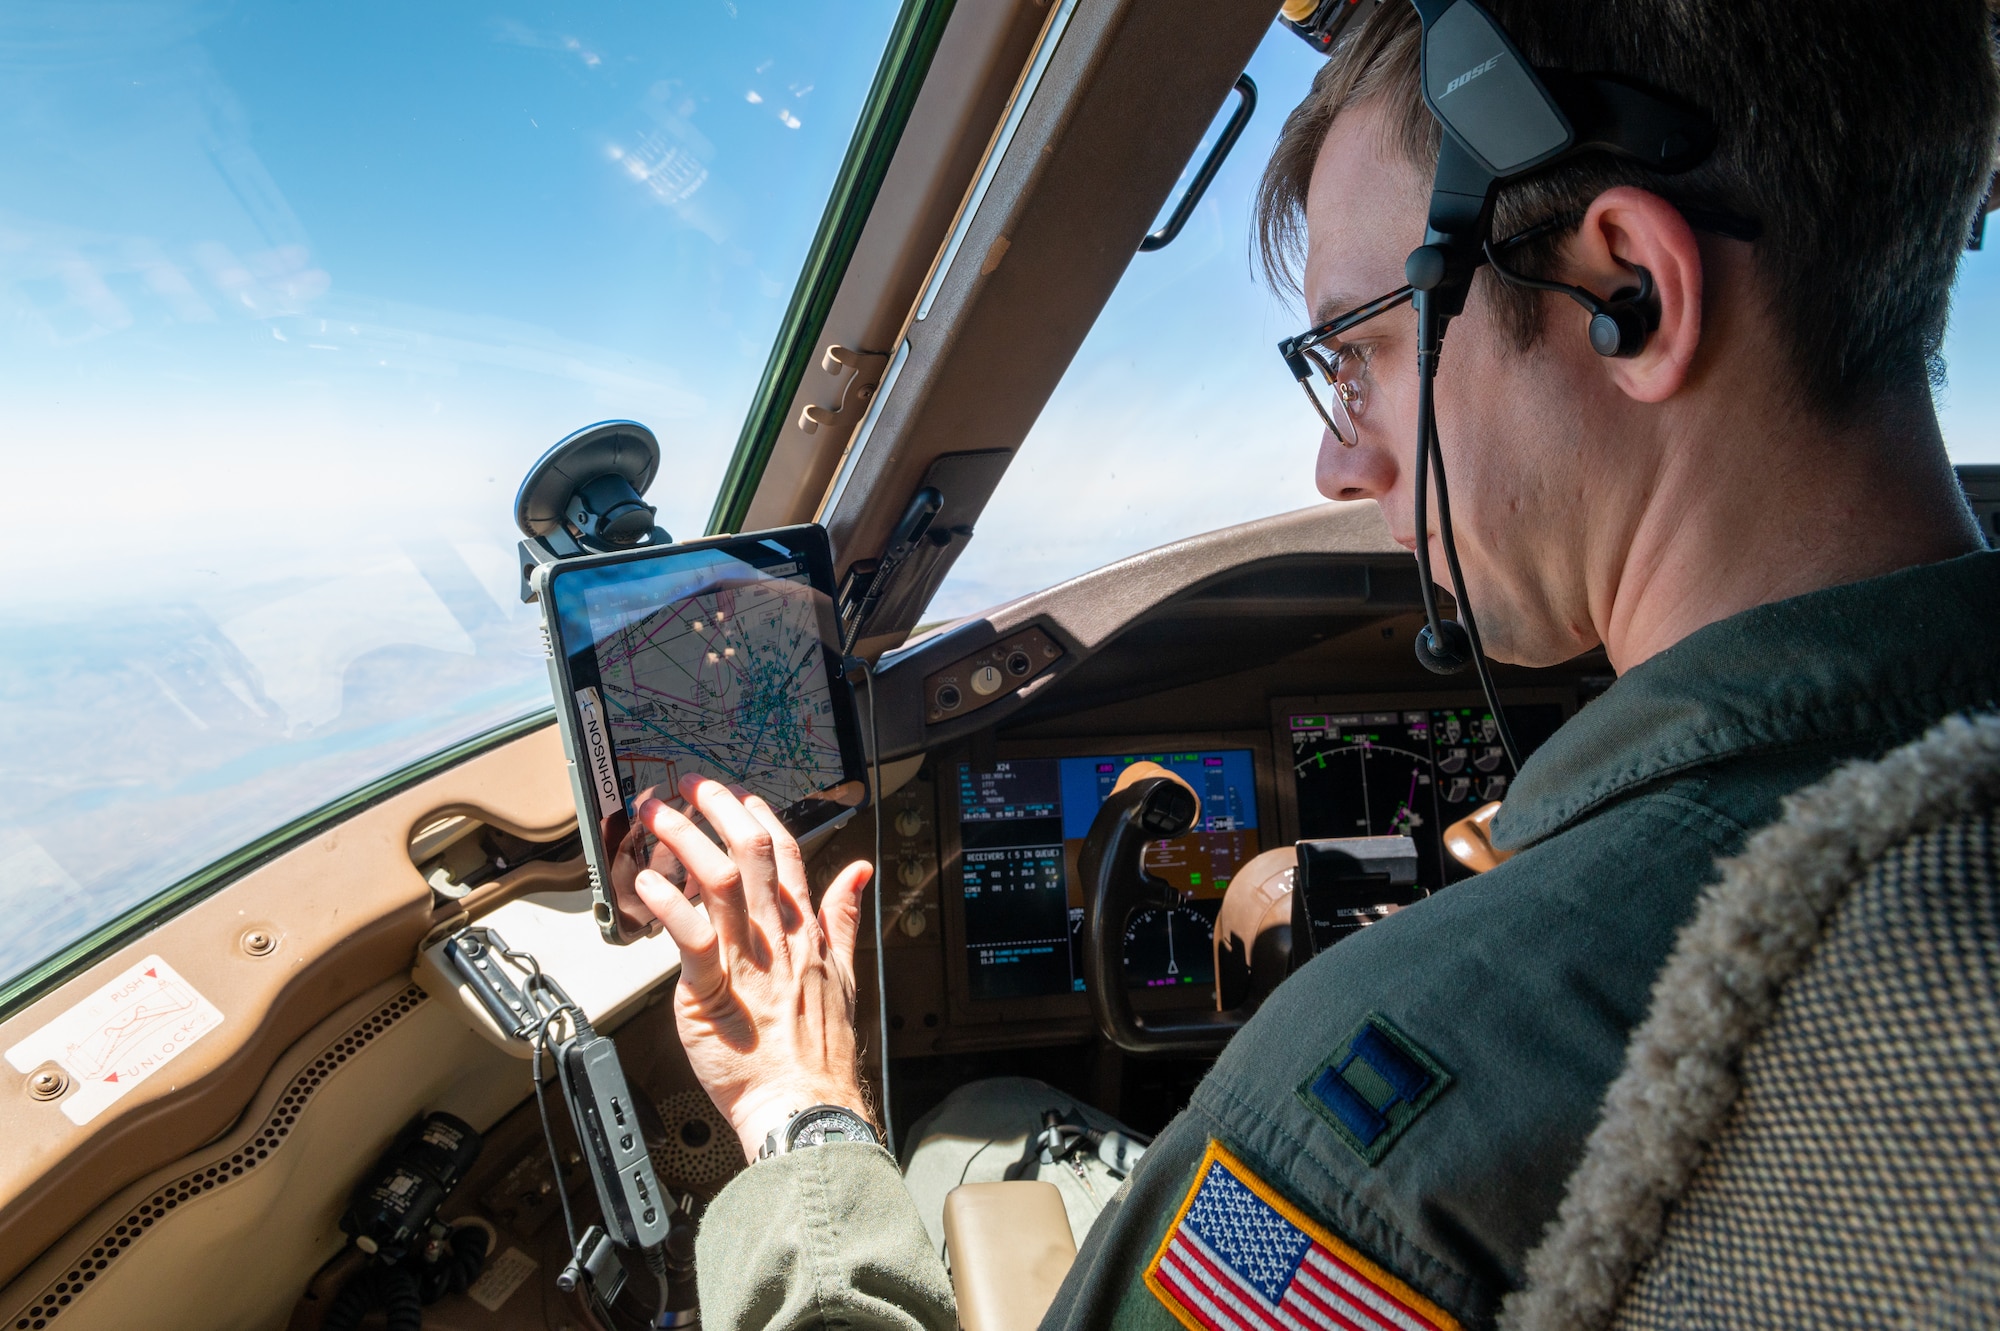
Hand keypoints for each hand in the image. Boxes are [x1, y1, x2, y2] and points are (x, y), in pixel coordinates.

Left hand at [633, 775, 873, 1160]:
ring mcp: (746, 958)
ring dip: (684, 837)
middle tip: (691, 785)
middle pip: (752, 850)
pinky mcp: (712, 988)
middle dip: (719, 807)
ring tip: (657, 815)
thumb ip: (845, 917)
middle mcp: (777, 935)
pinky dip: (668, 903)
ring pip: (718, 877)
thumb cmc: (818, 1052)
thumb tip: (858, 872)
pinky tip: (649, 882)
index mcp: (806, 930)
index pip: (787, 854)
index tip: (739, 796)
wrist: (805, 1104)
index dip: (761, 816)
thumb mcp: (846, 974)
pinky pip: (690, 934)